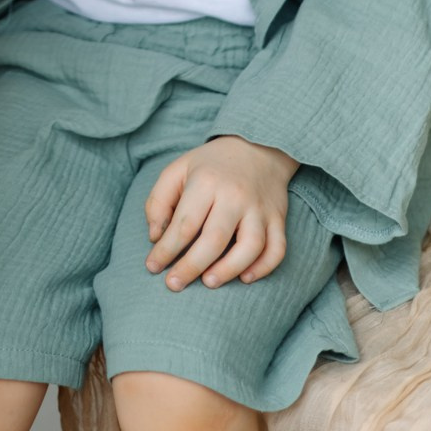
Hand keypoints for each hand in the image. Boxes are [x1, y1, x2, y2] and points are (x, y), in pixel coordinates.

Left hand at [144, 136, 298, 291]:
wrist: (257, 146)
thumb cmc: (210, 165)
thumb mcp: (177, 170)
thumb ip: (159, 202)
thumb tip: (156, 237)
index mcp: (206, 182)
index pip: (184, 224)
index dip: (166, 250)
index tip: (153, 267)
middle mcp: (235, 196)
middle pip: (214, 239)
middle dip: (191, 267)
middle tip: (173, 285)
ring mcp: (260, 208)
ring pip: (250, 247)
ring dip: (229, 270)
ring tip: (208, 282)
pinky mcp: (278, 218)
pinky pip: (277, 249)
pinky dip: (264, 267)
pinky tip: (245, 278)